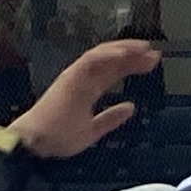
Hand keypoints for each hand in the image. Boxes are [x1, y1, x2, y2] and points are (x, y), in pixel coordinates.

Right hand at [8, 38, 158, 156]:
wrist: (36, 142)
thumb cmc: (58, 137)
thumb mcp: (93, 130)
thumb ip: (111, 118)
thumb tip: (130, 108)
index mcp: (87, 89)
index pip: (113, 72)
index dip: (131, 66)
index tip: (150, 64)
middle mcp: (82, 79)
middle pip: (112, 61)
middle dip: (133, 56)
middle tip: (155, 53)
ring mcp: (76, 76)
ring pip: (103, 55)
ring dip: (124, 50)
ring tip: (144, 48)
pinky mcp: (70, 77)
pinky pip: (91, 60)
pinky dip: (108, 55)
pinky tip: (124, 54)